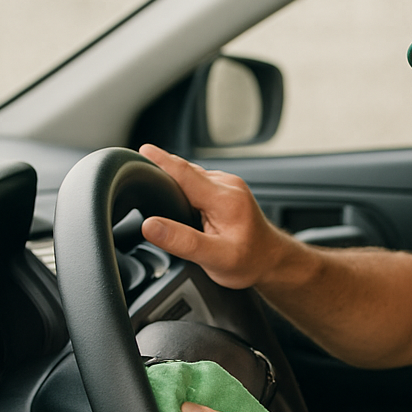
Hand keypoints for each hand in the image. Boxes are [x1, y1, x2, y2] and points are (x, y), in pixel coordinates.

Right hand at [139, 144, 286, 289]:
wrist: (272, 261)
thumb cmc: (249, 261)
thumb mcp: (215, 258)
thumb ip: (182, 242)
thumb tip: (151, 226)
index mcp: (225, 198)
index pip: (185, 173)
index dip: (160, 161)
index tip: (141, 150)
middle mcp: (228, 185)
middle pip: (185, 172)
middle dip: (161, 173)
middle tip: (138, 181)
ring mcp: (228, 185)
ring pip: (191, 177)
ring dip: (173, 183)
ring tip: (158, 197)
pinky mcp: (226, 190)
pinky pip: (198, 182)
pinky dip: (184, 189)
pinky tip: (179, 203)